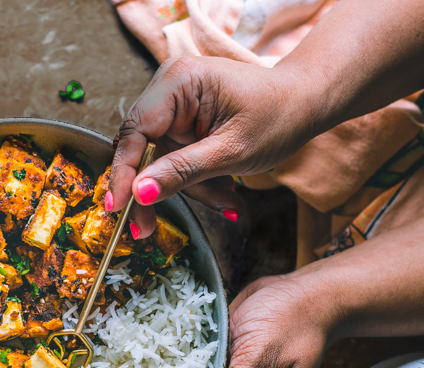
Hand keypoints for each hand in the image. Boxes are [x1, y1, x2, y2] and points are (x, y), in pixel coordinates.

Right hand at [109, 56, 314, 237]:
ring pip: (158, 163)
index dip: (123, 172)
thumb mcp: (232, 152)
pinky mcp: (183, 125)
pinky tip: (226, 190)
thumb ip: (182, 172)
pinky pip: (175, 162)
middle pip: (140, 149)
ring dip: (189, 189)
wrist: (305, 103)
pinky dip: (197, 182)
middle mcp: (169, 89)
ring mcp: (175, 108)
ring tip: (229, 200)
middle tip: (148, 229)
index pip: (135, 130)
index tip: (118, 207)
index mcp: (179, 81)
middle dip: (157, 189)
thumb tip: (139, 193)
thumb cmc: (278, 117)